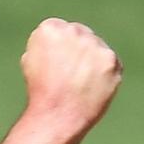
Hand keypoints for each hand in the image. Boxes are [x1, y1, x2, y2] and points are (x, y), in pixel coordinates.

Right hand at [20, 17, 122, 132]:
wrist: (57, 115)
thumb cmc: (40, 90)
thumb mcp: (31, 60)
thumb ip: (47, 44)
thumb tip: (62, 41)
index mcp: (49, 28)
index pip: (58, 29)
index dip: (54, 49)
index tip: (51, 64)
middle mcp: (74, 31)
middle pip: (79, 33)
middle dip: (75, 50)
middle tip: (67, 73)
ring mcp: (95, 45)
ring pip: (96, 48)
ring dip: (90, 61)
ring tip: (78, 82)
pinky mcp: (112, 60)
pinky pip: (111, 63)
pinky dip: (104, 74)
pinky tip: (91, 86)